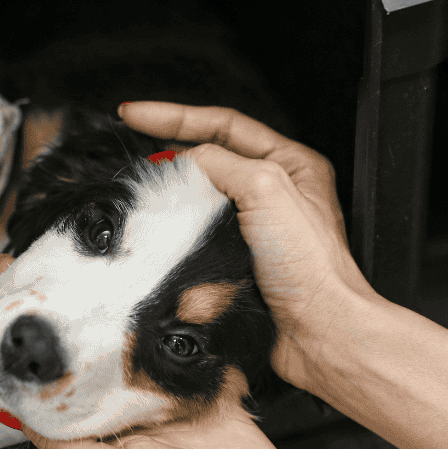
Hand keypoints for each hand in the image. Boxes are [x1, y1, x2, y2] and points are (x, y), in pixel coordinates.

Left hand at [0, 253, 322, 448]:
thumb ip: (61, 443)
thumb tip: (12, 407)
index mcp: (95, 438)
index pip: (48, 382)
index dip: (24, 341)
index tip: (2, 293)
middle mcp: (126, 414)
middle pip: (86, 353)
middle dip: (65, 310)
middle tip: (45, 258)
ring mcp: (166, 398)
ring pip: (133, 343)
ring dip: (118, 308)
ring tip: (96, 262)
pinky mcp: (206, 387)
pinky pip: (186, 345)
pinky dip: (176, 319)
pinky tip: (164, 289)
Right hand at [119, 102, 377, 393]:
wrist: (317, 333)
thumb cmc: (312, 267)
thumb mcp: (267, 189)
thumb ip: (220, 163)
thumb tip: (180, 160)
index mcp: (292, 164)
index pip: (224, 124)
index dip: (175, 116)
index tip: (133, 114)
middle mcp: (275, 193)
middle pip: (210, 157)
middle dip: (168, 150)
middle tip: (129, 148)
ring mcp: (255, 230)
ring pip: (199, 198)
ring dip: (170, 194)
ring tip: (140, 188)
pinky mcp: (238, 262)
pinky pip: (196, 238)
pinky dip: (175, 233)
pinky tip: (159, 233)